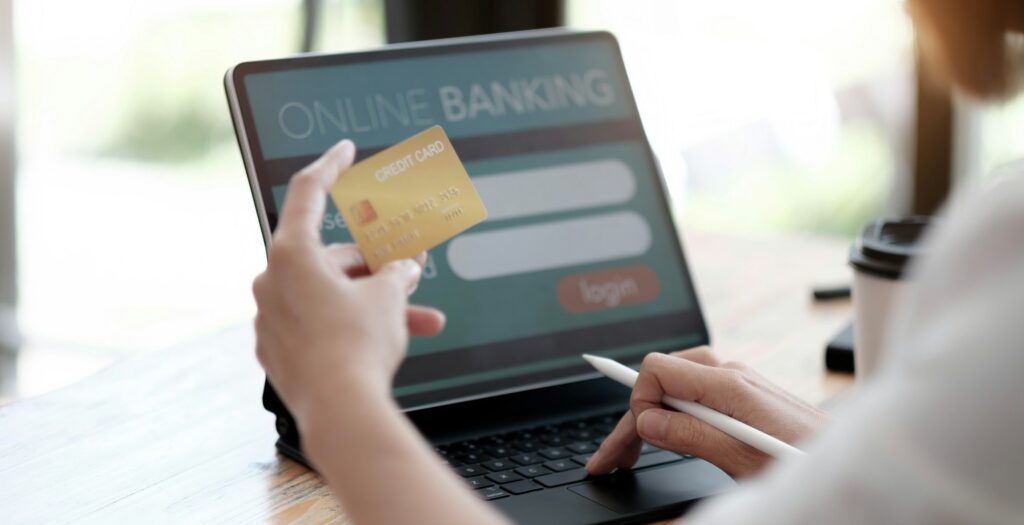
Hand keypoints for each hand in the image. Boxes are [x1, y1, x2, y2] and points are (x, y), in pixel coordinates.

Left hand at [252, 139, 445, 423]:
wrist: (341, 411)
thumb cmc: (357, 346)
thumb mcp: (388, 297)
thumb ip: (397, 272)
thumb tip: (405, 267)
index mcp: (292, 254)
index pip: (309, 193)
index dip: (331, 166)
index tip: (344, 150)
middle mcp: (272, 281)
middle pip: (331, 258)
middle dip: (376, 268)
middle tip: (410, 274)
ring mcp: (271, 318)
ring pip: (330, 296)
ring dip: (372, 303)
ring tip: (417, 320)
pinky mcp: (278, 351)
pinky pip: (318, 325)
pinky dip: (348, 325)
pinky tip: (381, 340)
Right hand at [586, 347, 828, 477]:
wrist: (851, 460)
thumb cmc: (804, 462)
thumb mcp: (741, 459)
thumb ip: (692, 435)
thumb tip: (649, 421)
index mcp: (728, 384)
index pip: (657, 368)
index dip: (638, 402)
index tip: (636, 439)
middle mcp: (731, 374)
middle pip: (662, 379)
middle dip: (634, 416)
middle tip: (612, 458)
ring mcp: (739, 382)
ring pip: (677, 387)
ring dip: (651, 416)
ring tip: (632, 452)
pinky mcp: (747, 395)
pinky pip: (697, 395)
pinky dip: (674, 415)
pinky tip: (669, 437)